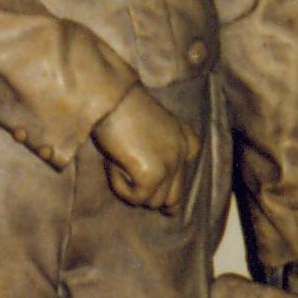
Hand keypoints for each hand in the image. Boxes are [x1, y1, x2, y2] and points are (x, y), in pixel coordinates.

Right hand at [93, 86, 200, 213]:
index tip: (145, 176)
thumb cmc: (121, 108)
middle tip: (129, 178)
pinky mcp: (153, 174)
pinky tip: (113, 164)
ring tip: (117, 162)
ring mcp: (171, 164)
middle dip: (151, 196)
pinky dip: (121, 188)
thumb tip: (161, 200)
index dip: (165, 183)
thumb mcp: (149, 130)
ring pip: (154, 201)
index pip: (184, 176)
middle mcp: (184, 153)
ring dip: (132, 189)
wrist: (110, 96)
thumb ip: (159, 155)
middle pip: (173, 196)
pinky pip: (136, 198)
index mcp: (187, 139)